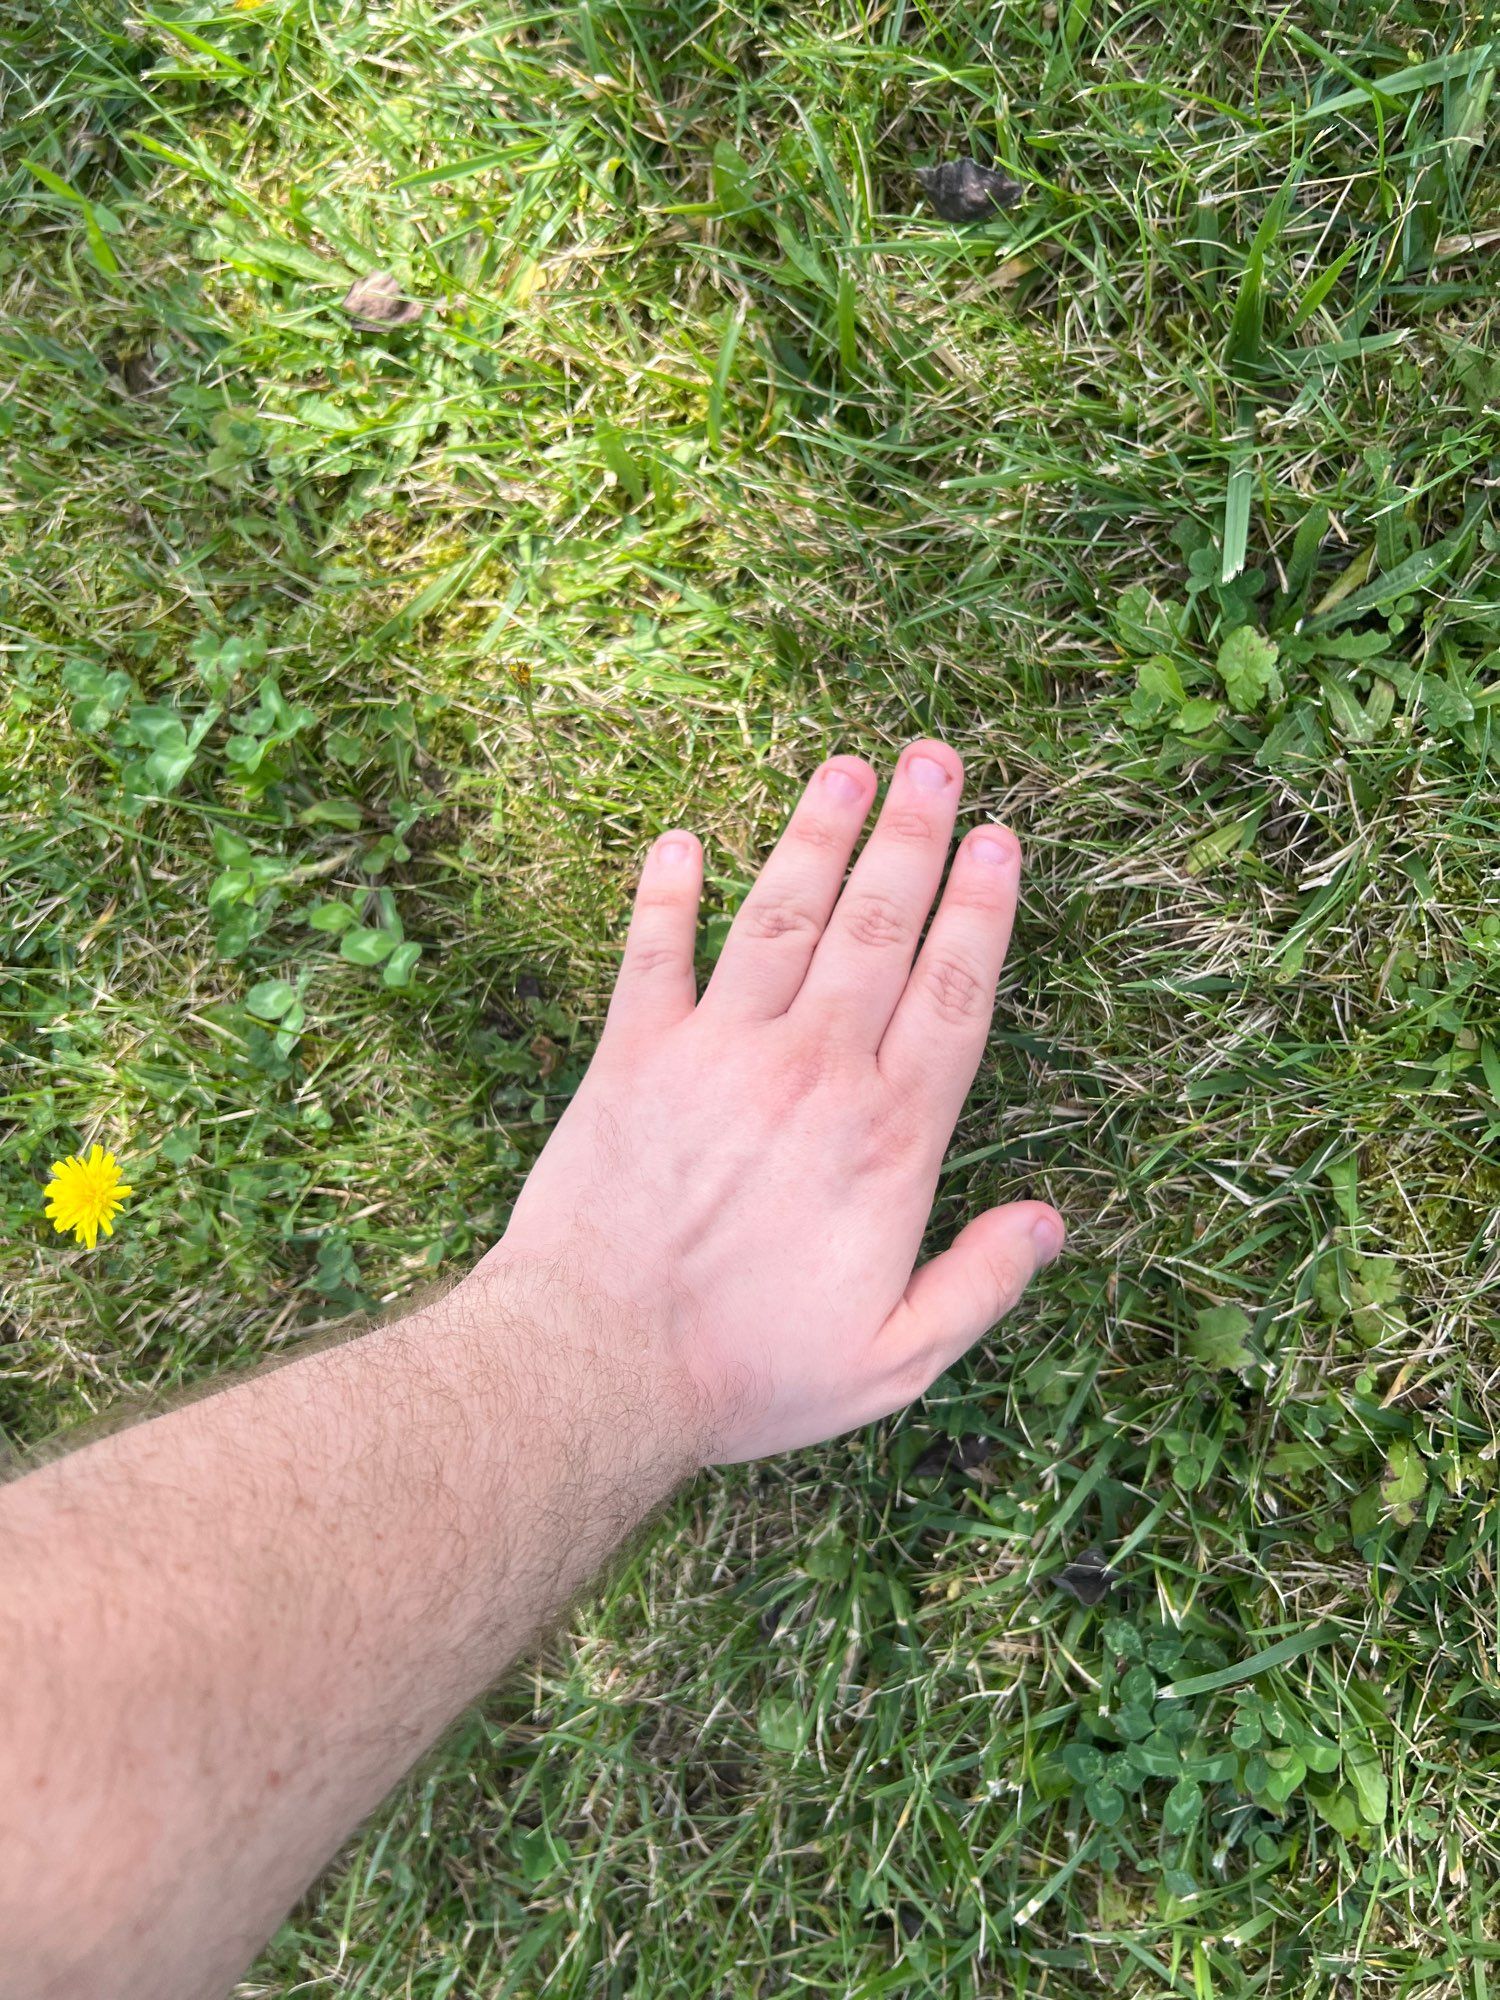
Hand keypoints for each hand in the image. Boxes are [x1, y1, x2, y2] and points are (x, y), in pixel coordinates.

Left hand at [493, 742, 1063, 1462]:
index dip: (983, 910)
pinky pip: (654, 955)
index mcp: (887, 1136)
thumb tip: (1053, 1222)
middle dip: (915, 836)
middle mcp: (813, 1071)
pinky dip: (665, 896)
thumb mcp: (892, 1362)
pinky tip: (679, 842)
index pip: (954, 994)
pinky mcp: (632, 1056)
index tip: (1002, 840)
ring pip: (781, 917)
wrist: (595, 1367)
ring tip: (846, 767)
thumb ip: (980, 1285)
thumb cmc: (746, 1373)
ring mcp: (719, 1052)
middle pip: (878, 928)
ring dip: (816, 836)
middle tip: (938, 758)